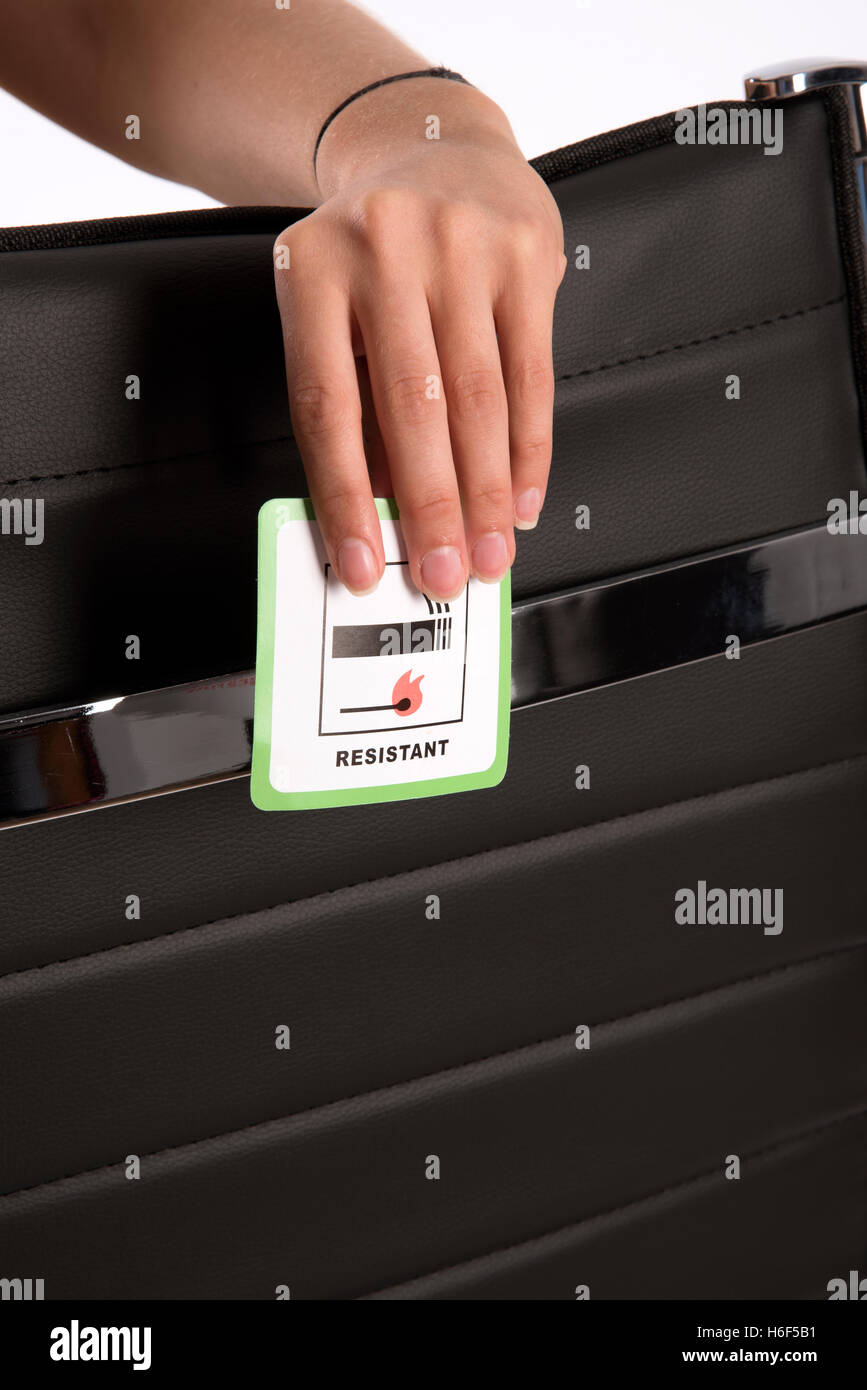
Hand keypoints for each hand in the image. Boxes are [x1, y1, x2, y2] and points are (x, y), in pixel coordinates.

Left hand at [273, 81, 565, 600]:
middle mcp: (384, 247)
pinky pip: (532, 374)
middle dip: (430, 507)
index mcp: (313, 269)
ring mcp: (459, 244)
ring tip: (484, 554)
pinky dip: (528, 450)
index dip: (345, 496)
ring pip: (477, 398)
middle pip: (410, 405)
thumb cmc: (377, 259)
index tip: (362, 562)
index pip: (325, 404)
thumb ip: (354, 408)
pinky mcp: (523, 253)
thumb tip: (377, 521)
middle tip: (440, 575)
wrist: (438, 151)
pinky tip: (520, 500)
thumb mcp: (337, 314)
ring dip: (484, 493)